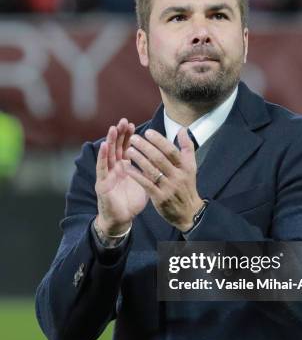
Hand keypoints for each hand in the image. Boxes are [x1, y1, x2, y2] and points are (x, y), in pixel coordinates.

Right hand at [95, 118, 148, 234]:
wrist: (122, 219)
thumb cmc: (132, 201)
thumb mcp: (144, 182)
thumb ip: (149, 170)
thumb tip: (162, 158)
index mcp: (125, 167)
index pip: (127, 147)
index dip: (129, 137)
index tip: (133, 125)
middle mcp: (115, 168)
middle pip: (117, 147)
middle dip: (119, 134)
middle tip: (123, 121)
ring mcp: (107, 175)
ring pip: (108, 154)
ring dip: (110, 141)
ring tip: (113, 128)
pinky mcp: (102, 183)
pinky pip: (102, 168)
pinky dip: (102, 156)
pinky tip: (104, 146)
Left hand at [124, 128, 203, 231]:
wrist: (188, 212)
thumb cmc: (186, 186)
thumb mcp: (191, 166)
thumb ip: (187, 147)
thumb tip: (182, 129)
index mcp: (185, 167)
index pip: (171, 151)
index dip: (159, 141)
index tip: (148, 132)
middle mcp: (177, 176)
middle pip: (160, 159)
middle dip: (146, 147)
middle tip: (134, 138)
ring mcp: (168, 188)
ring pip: (152, 170)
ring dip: (139, 159)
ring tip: (129, 150)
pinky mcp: (160, 198)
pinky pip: (146, 184)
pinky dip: (137, 175)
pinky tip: (127, 168)